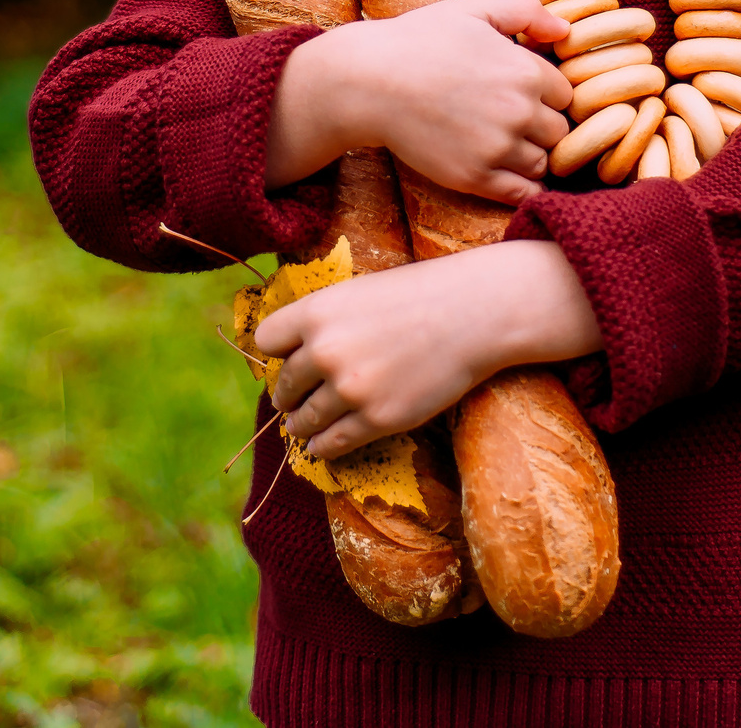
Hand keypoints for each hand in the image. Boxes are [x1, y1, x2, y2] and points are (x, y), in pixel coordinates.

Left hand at [254, 241, 602, 458]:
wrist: (474, 313)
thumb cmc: (420, 295)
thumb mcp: (359, 293)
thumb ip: (325, 321)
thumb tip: (295, 353)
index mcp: (317, 312)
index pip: (266, 341)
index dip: (276, 352)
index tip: (287, 360)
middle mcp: (325, 351)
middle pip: (282, 385)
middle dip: (288, 394)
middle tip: (294, 400)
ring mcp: (350, 389)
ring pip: (302, 421)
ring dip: (301, 426)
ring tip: (304, 427)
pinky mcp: (377, 419)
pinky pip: (331, 444)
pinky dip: (322, 447)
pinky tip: (323, 446)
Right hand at [266, 0, 571, 202]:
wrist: (368, 83)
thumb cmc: (418, 40)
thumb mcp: (473, 9)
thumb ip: (525, 11)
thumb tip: (565, 31)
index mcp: (527, 71)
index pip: (567, 95)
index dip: (548, 94)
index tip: (527, 94)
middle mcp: (520, 112)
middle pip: (560, 132)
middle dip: (543, 126)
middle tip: (515, 120)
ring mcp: (498, 148)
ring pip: (544, 163)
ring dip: (532, 156)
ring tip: (505, 144)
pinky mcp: (474, 178)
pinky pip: (523, 193)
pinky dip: (523, 187)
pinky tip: (508, 174)